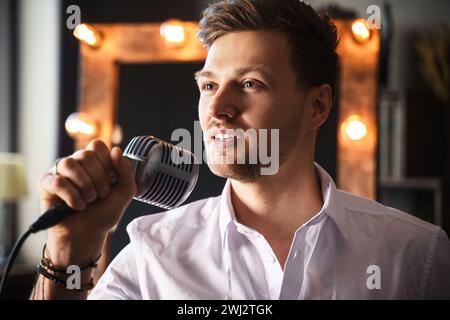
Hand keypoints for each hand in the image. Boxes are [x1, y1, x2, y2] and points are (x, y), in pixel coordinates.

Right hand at [37, 139, 136, 264]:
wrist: (88, 234)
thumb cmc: (104, 212)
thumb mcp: (124, 192)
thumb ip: (126, 171)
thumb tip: (116, 150)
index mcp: (94, 160)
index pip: (98, 146)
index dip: (108, 164)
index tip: (111, 181)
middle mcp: (76, 162)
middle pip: (86, 155)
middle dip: (99, 179)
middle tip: (100, 195)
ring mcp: (59, 172)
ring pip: (69, 164)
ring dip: (85, 186)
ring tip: (88, 200)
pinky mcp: (46, 184)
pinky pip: (57, 181)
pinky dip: (72, 196)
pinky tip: (76, 206)